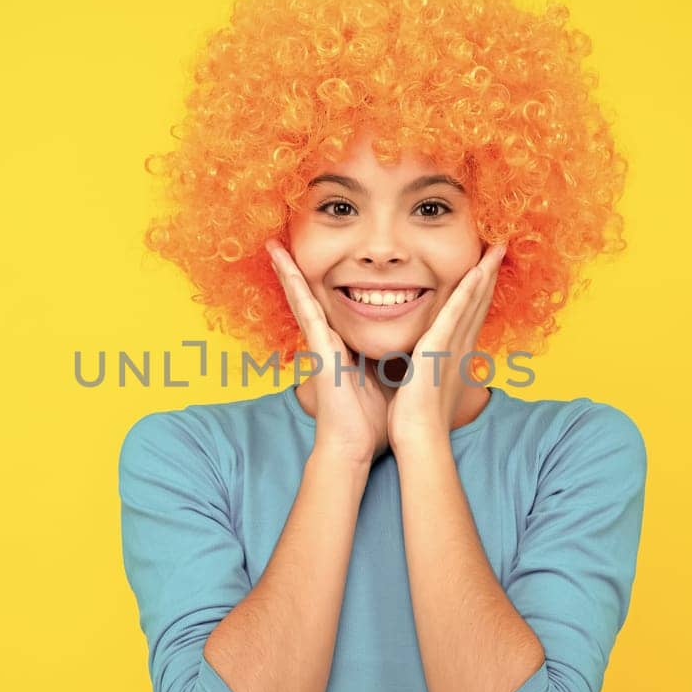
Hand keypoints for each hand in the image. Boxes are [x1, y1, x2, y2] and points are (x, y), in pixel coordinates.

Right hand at [265, 238, 389, 465]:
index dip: (327, 285)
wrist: (352, 448)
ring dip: (288, 270)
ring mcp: (319, 342)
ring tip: (274, 244)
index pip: (333, 308)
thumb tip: (417, 351)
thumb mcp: (388, 381)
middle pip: (311, 298)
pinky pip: (305, 308)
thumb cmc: (369, 423)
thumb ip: (395, 362)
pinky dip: (293, 284)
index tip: (321, 263)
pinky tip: (283, 263)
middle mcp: (327, 341)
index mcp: (343, 348)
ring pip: (301, 297)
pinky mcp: (318, 347)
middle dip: (297, 272)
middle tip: (284, 243)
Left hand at [387, 240, 506, 452]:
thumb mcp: (424, 385)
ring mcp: (452, 346)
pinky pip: (456, 314)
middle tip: (499, 248)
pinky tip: (476, 272)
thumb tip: (420, 363)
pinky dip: (468, 292)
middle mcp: (459, 346)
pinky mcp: (440, 347)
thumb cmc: (418, 419)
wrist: (418, 436)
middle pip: (478, 302)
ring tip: (495, 249)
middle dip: (488, 274)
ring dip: (484, 274)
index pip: (470, 314)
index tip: (486, 268)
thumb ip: (425, 368)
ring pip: (472, 302)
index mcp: (454, 353)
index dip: (480, 290)